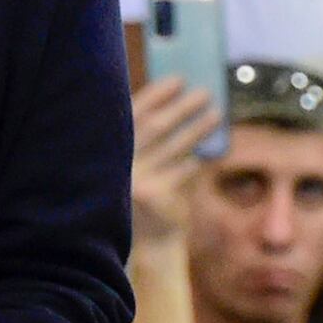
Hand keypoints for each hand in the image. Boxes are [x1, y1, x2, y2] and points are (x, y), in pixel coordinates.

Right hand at [129, 75, 216, 245]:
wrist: (144, 242)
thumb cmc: (142, 193)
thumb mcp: (134, 164)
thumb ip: (144, 138)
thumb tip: (180, 101)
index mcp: (107, 150)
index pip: (132, 112)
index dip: (156, 94)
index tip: (179, 79)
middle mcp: (116, 162)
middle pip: (155, 126)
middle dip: (181, 107)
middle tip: (205, 93)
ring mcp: (133, 180)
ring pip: (173, 146)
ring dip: (197, 128)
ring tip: (216, 114)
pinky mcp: (152, 197)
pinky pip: (182, 171)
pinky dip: (193, 160)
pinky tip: (203, 155)